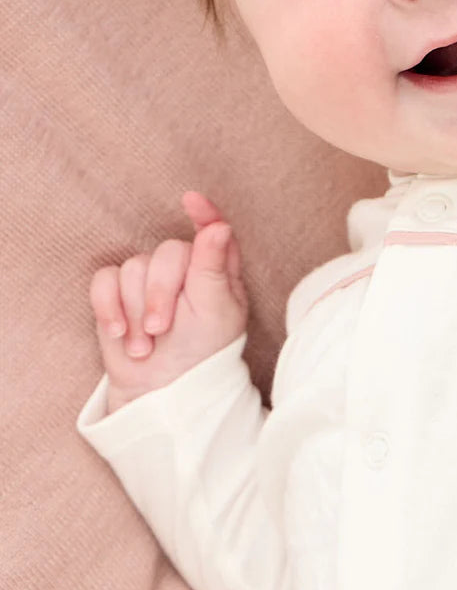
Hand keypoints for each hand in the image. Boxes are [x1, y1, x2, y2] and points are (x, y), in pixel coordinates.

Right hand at [89, 190, 248, 412]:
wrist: (162, 388)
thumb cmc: (201, 351)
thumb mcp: (216, 311)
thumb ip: (213, 267)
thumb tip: (219, 226)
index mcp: (216, 268)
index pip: (212, 229)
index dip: (203, 213)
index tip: (191, 201)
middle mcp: (183, 267)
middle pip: (166, 253)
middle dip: (160, 294)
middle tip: (163, 329)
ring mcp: (147, 278)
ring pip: (132, 267)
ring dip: (136, 312)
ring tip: (147, 344)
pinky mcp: (116, 292)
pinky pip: (103, 281)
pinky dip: (108, 308)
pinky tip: (119, 332)